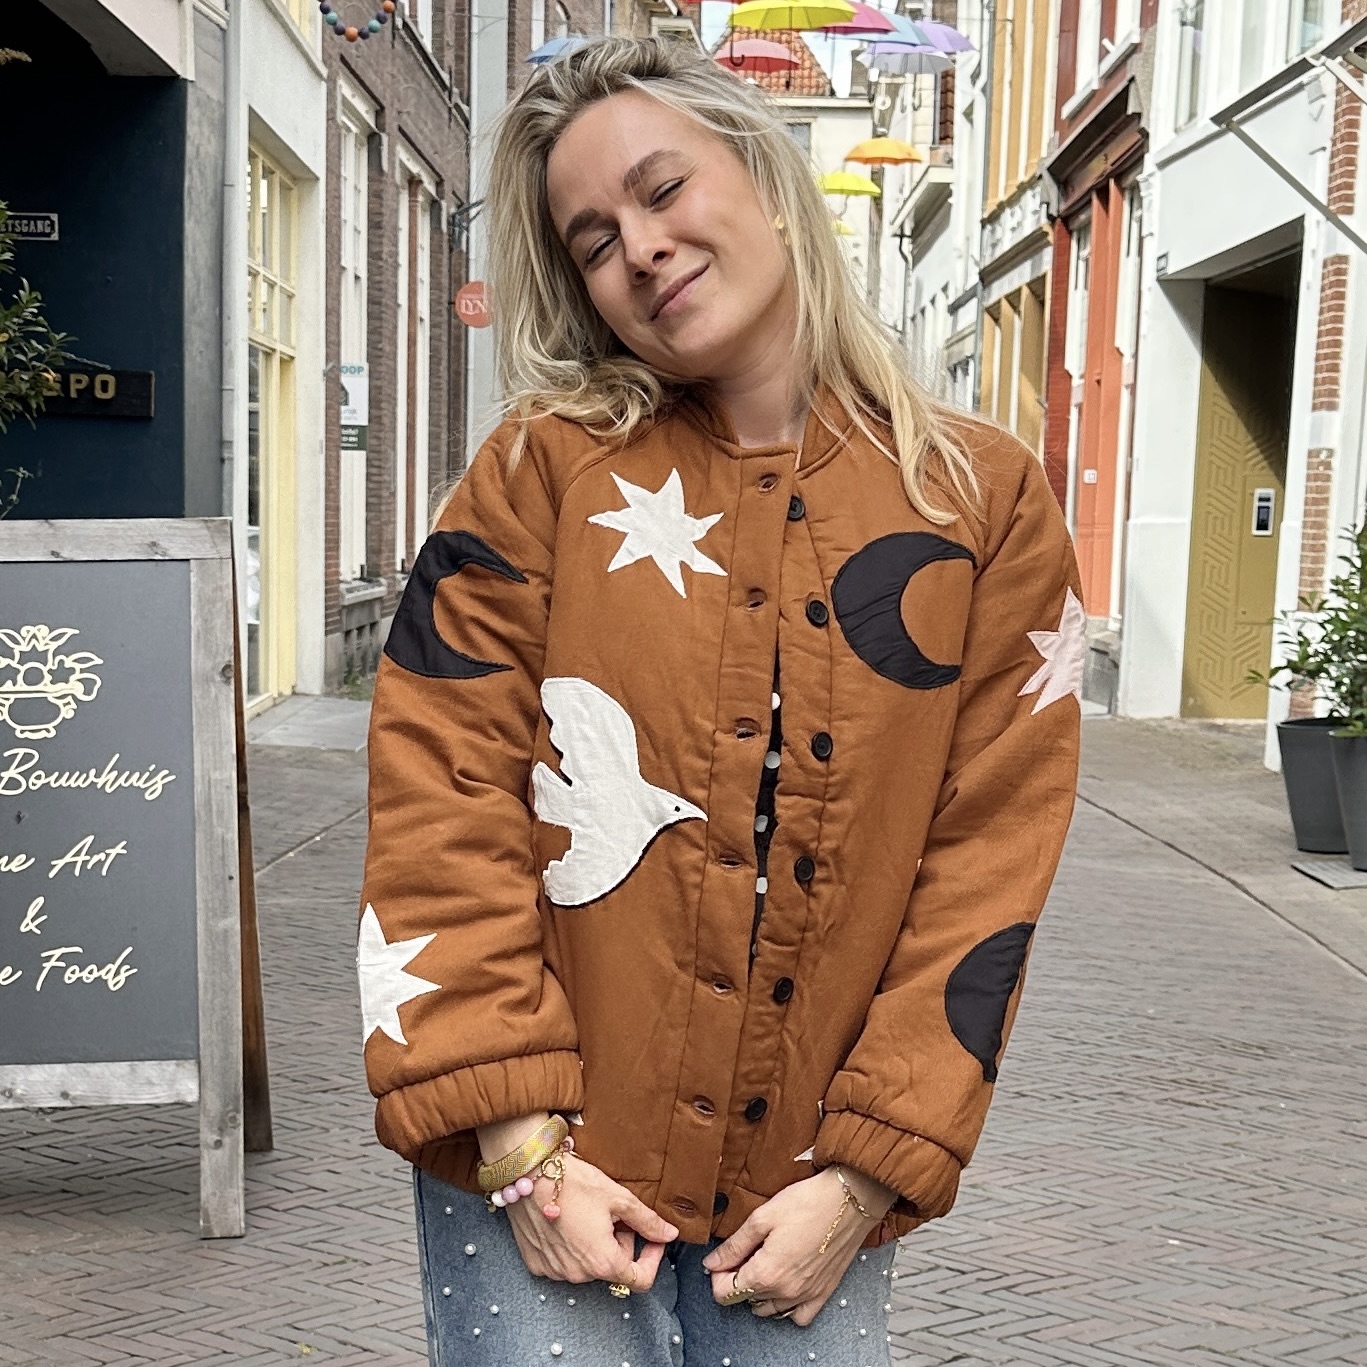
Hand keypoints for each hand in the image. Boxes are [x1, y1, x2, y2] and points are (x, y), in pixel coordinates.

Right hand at [503, 1153, 679, 1291]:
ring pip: (588, 1264)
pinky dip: (572, 1245)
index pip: (640, 1279)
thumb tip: (670, 1234)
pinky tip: (568, 1218)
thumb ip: (647, 1221)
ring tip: (589, 1212)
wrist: (527, 1172)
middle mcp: (577, 1275)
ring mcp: (555, 1271)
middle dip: (621, 1242)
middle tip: (614, 1212)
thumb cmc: (573, 1181)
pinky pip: (563, 1262)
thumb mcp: (618, 1197)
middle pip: (613, 1267)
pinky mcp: (536, 1263)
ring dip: (596, 1244)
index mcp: (602, 1262)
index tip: (652, 1237)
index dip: (652, 1258)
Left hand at [701, 1167, 894, 1325]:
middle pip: (746, 1301)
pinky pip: (799, 1316)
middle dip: (737, 1280)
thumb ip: (734, 1246)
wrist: (849, 1200)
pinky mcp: (823, 1293)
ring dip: (759, 1292)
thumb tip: (712, 1263)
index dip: (717, 1275)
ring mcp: (806, 1296)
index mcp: (766, 1273)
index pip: (725, 1293)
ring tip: (763, 1263)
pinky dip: (787, 1307)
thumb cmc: (808, 1203)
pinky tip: (785, 1284)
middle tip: (743, 1253)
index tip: (722, 1257)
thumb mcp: (762, 1218)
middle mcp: (785, 1292)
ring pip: (769, 1310)